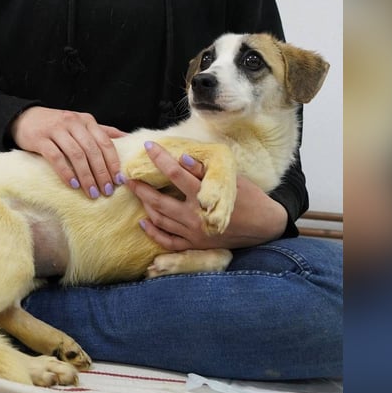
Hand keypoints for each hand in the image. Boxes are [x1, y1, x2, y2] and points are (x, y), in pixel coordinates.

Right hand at [10, 106, 126, 198]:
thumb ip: (102, 131)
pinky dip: (66, 172)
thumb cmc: (57, 125)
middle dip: (101, 173)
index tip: (118, 180)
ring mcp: (56, 130)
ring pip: (76, 155)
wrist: (25, 117)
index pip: (104, 142)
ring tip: (91, 192)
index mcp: (86, 120)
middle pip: (92, 150)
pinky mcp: (41, 139)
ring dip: (86, 176)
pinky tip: (72, 185)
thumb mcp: (81, 124)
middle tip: (106, 190)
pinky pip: (56, 157)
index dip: (113, 162)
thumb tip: (127, 138)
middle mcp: (73, 123)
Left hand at [126, 142, 288, 249]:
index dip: (160, 159)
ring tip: (136, 193)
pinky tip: (144, 222)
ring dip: (145, 206)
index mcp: (204, 197)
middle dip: (141, 187)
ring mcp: (193, 234)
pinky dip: (153, 232)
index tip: (149, 147)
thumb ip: (205, 171)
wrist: (263, 225)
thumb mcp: (230, 180)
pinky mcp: (194, 245)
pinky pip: (167, 241)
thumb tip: (184, 159)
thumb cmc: (249, 198)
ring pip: (160, 220)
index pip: (176, 174)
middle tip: (128, 176)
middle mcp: (195, 217)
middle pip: (159, 201)